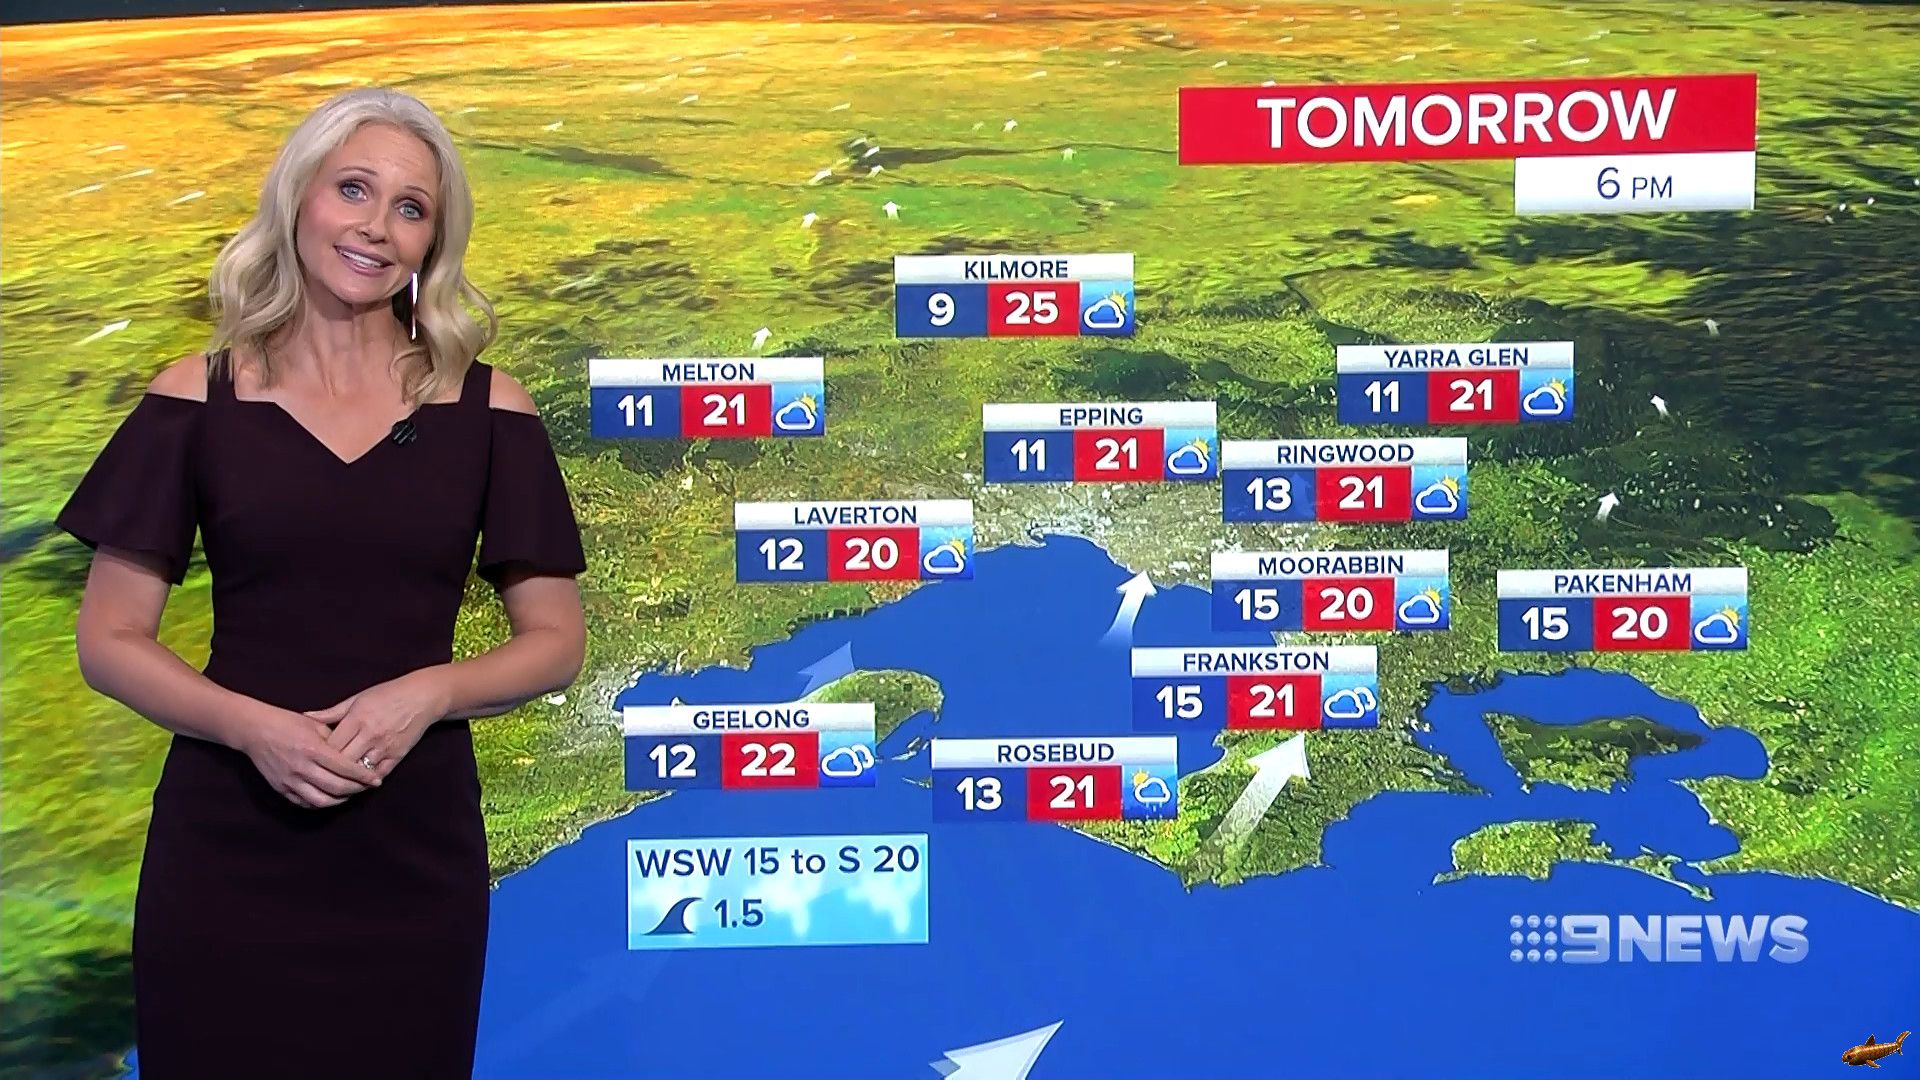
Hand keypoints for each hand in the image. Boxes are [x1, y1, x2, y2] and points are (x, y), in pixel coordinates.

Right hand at [243, 707, 380, 808]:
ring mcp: (290, 780)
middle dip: (356, 790)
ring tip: (350, 794)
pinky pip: (304, 803)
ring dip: (339, 800)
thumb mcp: (315, 725)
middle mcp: (302, 767)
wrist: (255, 730)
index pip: (345, 768)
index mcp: (313, 749)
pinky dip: (320, 804)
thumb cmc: (288, 723)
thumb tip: (355, 753)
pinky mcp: (280, 788)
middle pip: (337, 788)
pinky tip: (330, 797)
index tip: (376, 779)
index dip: (364, 776)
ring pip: (321, 801)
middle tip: (366, 788)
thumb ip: (336, 740)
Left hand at [309, 668, 452, 780]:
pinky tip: (355, 783)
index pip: (331, 745)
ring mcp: (384, 747)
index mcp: (357, 718)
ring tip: (333, 783)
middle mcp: (370, 734)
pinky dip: (365, 781)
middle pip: (342, 761)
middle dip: (329, 769)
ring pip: (359, 771)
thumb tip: (306, 717)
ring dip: (346, 778)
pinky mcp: (397, 755)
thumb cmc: (387, 694)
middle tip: (318, 774)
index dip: (319, 754)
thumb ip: (331, 712)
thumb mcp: (357, 699)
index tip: (311, 758)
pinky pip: (377, 774)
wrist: (422, 697)